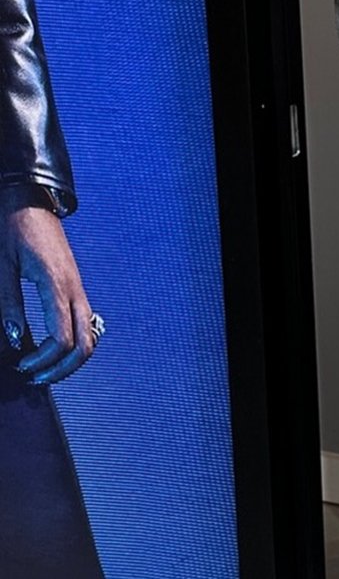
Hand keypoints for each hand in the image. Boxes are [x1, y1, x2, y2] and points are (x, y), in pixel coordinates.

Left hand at [1, 206, 97, 382]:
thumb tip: (16, 340)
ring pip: (90, 338)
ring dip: (70, 360)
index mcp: (56, 285)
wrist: (30, 200)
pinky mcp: (76, 288)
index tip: (22, 364)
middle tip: (35, 378)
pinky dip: (74, 344)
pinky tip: (52, 348)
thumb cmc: (12, 228)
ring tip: (44, 368)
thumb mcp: (3, 266)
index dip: (43, 360)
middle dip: (62, 369)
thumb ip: (10, 304)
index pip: (61, 338)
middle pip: (85, 346)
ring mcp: (79, 289)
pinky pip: (86, 325)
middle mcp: (75, 290)